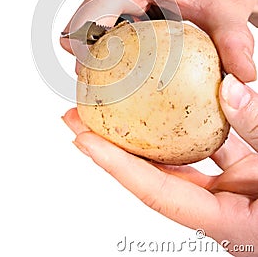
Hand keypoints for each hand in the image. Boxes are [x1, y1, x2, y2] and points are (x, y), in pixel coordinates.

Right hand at [61, 0, 257, 81]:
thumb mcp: (228, 9)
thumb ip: (232, 41)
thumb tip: (243, 77)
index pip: (89, 20)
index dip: (86, 58)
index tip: (98, 91)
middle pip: (80, 29)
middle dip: (90, 64)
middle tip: (111, 95)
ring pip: (84, 30)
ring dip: (97, 58)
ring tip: (119, 84)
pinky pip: (96, 26)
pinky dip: (106, 48)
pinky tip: (128, 65)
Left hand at [62, 74, 257, 255]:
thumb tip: (230, 90)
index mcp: (230, 224)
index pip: (160, 192)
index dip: (117, 166)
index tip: (82, 139)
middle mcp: (219, 209)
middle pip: (154, 177)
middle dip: (113, 148)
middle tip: (78, 119)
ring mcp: (227, 191)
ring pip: (174, 161)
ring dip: (142, 135)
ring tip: (109, 106)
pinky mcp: (237, 175)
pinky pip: (202, 148)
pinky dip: (181, 126)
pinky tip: (162, 103)